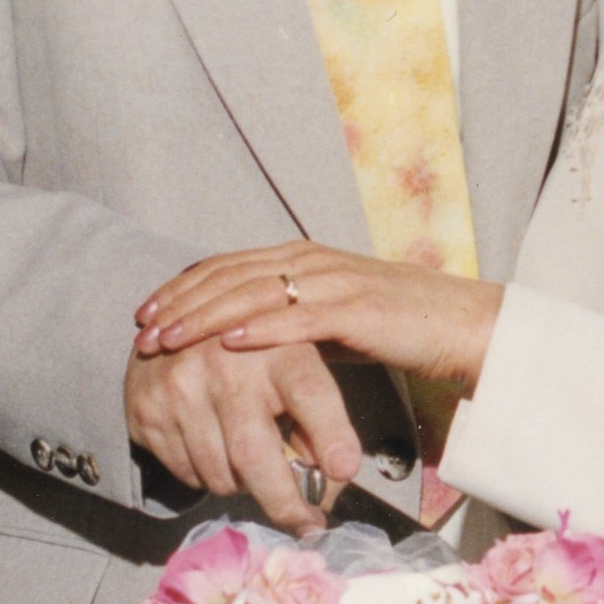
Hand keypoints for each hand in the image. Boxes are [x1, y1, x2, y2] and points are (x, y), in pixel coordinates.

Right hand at [122, 331, 365, 533]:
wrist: (172, 326)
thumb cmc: (253, 357)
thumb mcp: (295, 367)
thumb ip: (318, 420)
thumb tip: (326, 482)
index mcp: (277, 348)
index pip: (309, 392)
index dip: (330, 433)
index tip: (345, 470)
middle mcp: (225, 364)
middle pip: (256, 455)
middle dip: (284, 503)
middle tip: (305, 524)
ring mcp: (180, 386)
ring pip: (221, 475)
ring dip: (242, 486)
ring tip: (248, 460)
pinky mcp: (148, 409)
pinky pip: (188, 474)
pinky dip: (208, 477)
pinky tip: (212, 446)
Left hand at [136, 242, 504, 398]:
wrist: (461, 324)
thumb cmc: (398, 326)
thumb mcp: (331, 318)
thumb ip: (289, 322)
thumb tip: (245, 346)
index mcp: (301, 258)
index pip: (226, 266)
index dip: (182, 288)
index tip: (146, 315)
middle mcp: (311, 260)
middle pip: (228, 276)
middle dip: (180, 302)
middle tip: (142, 329)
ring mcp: (333, 281)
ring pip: (253, 293)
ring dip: (205, 316)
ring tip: (169, 338)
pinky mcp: (357, 308)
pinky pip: (298, 317)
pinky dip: (259, 328)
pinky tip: (227, 343)